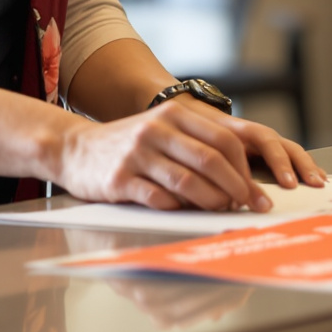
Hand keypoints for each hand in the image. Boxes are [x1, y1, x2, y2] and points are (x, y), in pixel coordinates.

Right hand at [52, 98, 326, 210]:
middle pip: (211, 159)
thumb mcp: (161, 131)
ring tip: (224, 213)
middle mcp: (156, 129)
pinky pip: (158, 198)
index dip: (246, 168)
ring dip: (212, 201)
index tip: (258, 191)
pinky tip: (186, 215)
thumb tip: (239, 180)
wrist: (73, 149)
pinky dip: (177, 209)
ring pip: (187, 181)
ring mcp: (137, 154)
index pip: (224, 139)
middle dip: (238, 187)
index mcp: (173, 115)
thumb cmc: (127, 146)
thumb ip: (195, 146)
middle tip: (251, 207)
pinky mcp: (119, 179)